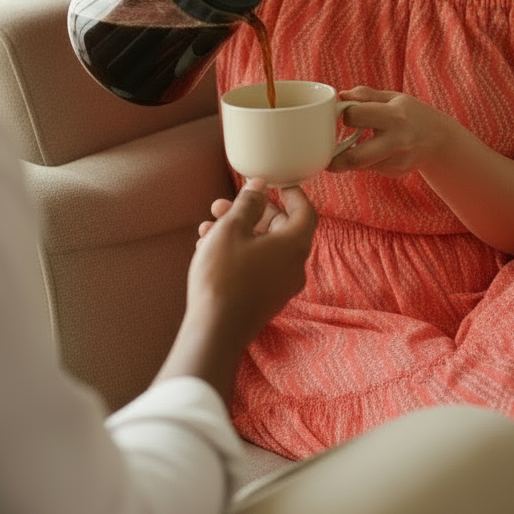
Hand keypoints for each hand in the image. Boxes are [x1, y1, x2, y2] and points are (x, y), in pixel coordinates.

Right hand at [186, 178, 315, 347]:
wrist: (214, 331)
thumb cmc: (224, 276)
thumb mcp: (231, 230)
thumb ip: (248, 203)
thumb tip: (259, 186)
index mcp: (293, 247)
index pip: (305, 212)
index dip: (293, 194)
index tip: (277, 182)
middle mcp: (293, 268)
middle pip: (280, 229)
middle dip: (251, 213)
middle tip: (224, 204)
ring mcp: (280, 287)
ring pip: (263, 248)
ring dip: (238, 233)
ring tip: (208, 227)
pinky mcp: (264, 300)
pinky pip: (256, 267)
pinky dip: (237, 253)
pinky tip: (208, 249)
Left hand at [328, 85, 455, 176]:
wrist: (440, 140)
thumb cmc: (412, 114)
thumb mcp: (393, 98)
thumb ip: (366, 95)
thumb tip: (340, 95)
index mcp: (394, 116)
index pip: (355, 116)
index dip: (345, 114)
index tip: (344, 114)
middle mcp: (396, 141)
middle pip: (355, 157)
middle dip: (334, 159)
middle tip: (324, 154)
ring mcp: (396, 160)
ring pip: (360, 166)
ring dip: (346, 160)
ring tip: (340, 152)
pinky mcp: (395, 172)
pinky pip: (370, 168)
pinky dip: (364, 161)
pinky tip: (371, 151)